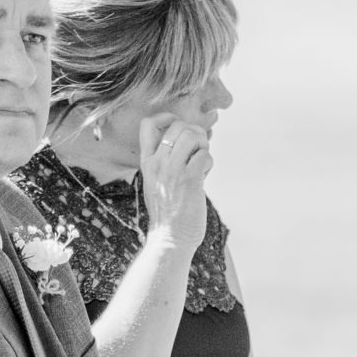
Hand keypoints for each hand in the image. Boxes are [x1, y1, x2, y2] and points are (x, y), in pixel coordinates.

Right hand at [138, 115, 211, 254]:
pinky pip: (205, 155)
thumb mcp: (156, 182)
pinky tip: (204, 176)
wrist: (169, 238)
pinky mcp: (190, 179)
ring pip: (193, 136)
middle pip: (178, 125)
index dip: (166, 117)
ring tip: (201, 161)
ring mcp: (173, 170)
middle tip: (197, 150)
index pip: (148, 124)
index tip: (177, 127)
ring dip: (203, 146)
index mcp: (147, 162)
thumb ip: (166, 161)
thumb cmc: (167, 213)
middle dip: (194, 132)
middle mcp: (158, 163)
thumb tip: (189, 141)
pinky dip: (209, 162)